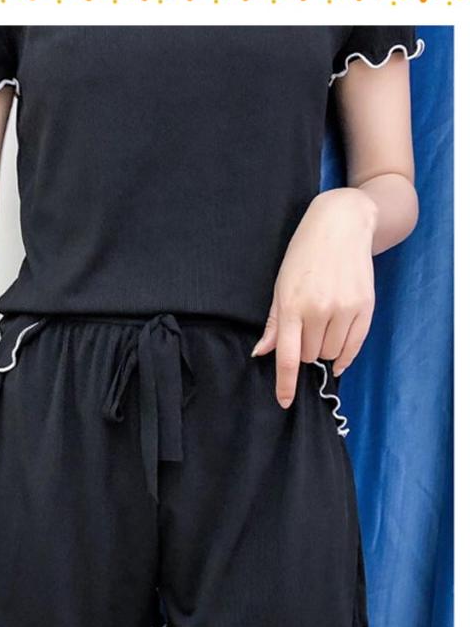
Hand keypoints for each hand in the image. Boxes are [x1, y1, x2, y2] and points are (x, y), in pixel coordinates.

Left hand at [251, 187, 377, 407]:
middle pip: (309, 356)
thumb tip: (261, 353)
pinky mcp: (366, 308)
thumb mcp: (281, 285)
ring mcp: (345, 310)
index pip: (287, 356)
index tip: (284, 401)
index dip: (285, 384)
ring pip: (331, 353)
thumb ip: (274, 323)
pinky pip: (354, 346)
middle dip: (303, 349)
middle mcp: (319, 311)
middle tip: (304, 326)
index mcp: (292, 306)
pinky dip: (344, 355)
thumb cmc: (304, 253)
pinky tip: (338, 352)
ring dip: (324, 348)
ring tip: (322, 323)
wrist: (342, 224)